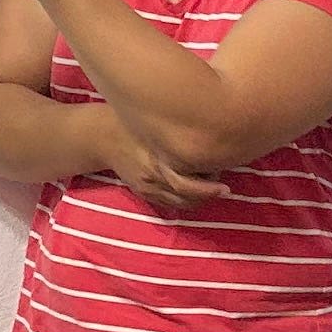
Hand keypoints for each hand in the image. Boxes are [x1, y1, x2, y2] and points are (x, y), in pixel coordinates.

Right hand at [101, 122, 224, 217]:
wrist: (106, 137)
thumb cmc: (138, 125)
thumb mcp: (161, 126)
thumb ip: (185, 136)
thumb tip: (216, 143)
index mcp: (160, 159)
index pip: (192, 185)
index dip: (212, 187)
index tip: (226, 183)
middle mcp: (154, 177)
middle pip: (189, 197)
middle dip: (209, 194)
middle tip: (223, 186)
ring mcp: (148, 188)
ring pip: (182, 204)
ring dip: (200, 200)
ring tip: (211, 189)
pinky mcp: (144, 194)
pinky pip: (171, 205)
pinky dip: (186, 202)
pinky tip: (195, 193)